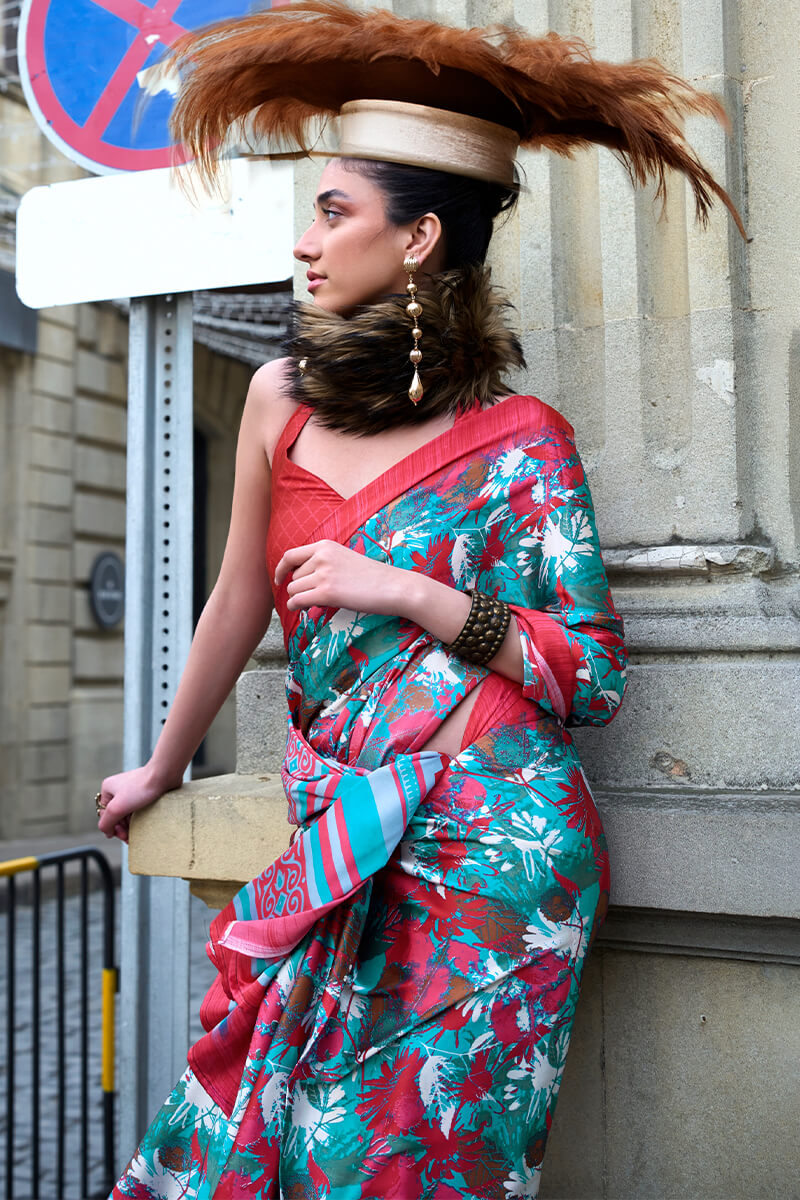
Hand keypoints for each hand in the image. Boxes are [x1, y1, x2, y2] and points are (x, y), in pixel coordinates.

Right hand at [96, 762, 179, 842]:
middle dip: (122, 828)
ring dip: (131, 824)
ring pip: (128, 813)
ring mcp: (132, 790)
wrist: (164, 775)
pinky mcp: (145, 792)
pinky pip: (139, 809)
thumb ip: (106, 822)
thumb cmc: (141, 787)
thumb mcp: (117, 808)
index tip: (123, 836)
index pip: (104, 815)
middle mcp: (119, 788)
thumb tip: (106, 832)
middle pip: (117, 815)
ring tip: (139, 833)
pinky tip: (145, 824)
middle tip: (130, 837)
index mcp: (108, 789)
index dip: (113, 828)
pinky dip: (140, 817)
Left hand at [274, 540, 417, 616]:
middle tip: (316, 597)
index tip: (279, 579)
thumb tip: (298, 580)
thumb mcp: (345, 559)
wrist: (394, 587)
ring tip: (317, 603)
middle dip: (300, 589)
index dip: (281, 569)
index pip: (290, 555)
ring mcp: (323, 574)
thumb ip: (323, 563)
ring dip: (300, 599)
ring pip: (294, 590)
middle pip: (293, 577)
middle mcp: (321, 556)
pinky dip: (296, 607)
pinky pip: (297, 601)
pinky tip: (303, 610)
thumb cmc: (373, 578)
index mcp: (325, 545)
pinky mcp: (327, 592)